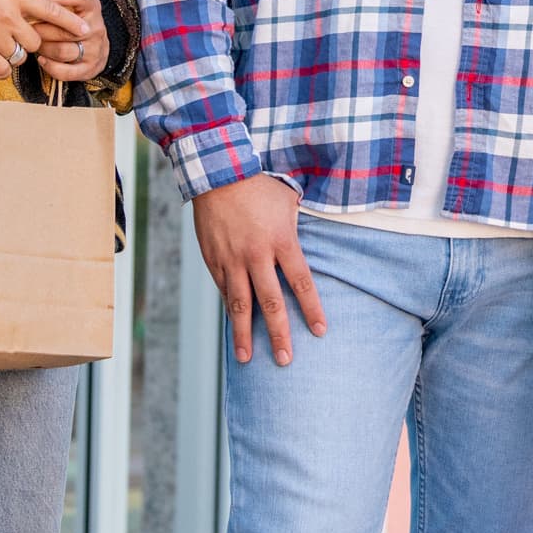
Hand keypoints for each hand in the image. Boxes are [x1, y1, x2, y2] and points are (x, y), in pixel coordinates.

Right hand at [0, 0, 82, 76]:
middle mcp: (7, 16)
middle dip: (29, 44)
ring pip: (19, 57)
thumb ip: (12, 0)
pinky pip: (1, 69)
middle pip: (36, 41)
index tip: (84, 29)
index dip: (70, 21)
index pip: (51, 8)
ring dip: (12, 55)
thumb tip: (30, 10)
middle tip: (15, 39)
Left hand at [30, 0, 108, 82]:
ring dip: (44, 49)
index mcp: (90, 3)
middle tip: (24, 28)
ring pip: (64, 50)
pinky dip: (52, 67)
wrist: (91, 40)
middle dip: (40, 29)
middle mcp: (96, 25)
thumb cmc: (65, 16)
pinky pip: (69, 71)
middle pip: (65, 28)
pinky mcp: (92, 66)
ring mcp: (96, 47)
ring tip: (32, 45)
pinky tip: (42, 61)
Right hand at [190, 173, 327, 366]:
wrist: (219, 173)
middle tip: (285, 359)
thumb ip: (296, 230)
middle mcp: (257, 254)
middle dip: (279, 334)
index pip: (301, 283)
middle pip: (271, 302)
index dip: (312, 309)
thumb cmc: (260, 186)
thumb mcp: (288, 203)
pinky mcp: (213, 259)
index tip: (319, 331)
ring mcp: (232, 259)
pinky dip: (230, 310)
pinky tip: (234, 327)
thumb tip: (307, 250)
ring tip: (247, 358)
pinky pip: (224, 290)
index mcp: (282, 240)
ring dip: (244, 334)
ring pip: (240, 304)